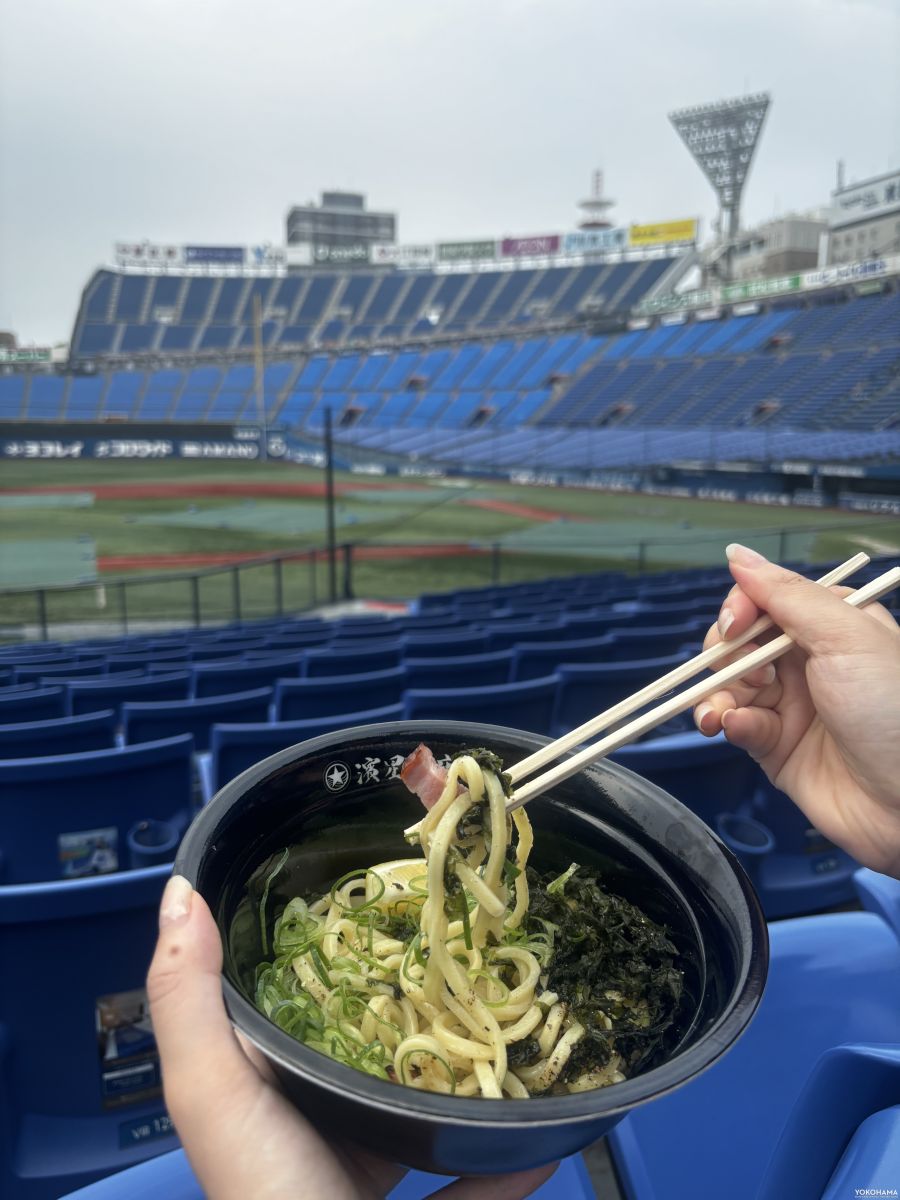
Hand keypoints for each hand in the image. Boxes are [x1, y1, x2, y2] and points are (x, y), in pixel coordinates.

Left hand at [147, 876, 557, 1199]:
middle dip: (415, 1006)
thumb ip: (189, 1001)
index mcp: (269, 1085)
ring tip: (511, 1026)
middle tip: (470, 954)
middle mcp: (316, 1124)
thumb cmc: (266, 1192)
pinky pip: (474, 1189)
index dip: (326, 943)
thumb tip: (180, 888)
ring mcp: (368, 1173)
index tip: (381, 890)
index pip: (293, 995)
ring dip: (468, 1076)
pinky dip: (508, 1164)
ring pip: (426, 1111)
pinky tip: (548, 1135)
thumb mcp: (212, 1093)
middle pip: (369, 1048)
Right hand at [694, 544, 899, 876]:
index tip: (735, 626)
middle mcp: (808, 661)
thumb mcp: (845, 637)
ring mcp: (790, 704)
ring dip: (715, 692)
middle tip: (744, 672)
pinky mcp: (774, 746)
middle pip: (740, 640)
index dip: (741, 609)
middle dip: (726, 653)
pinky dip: (726, 721)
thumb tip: (738, 555)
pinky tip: (734, 728)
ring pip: (728, 682)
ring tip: (720, 711)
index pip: (767, 599)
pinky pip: (734, 722)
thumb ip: (786, 595)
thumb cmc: (891, 712)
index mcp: (831, 625)